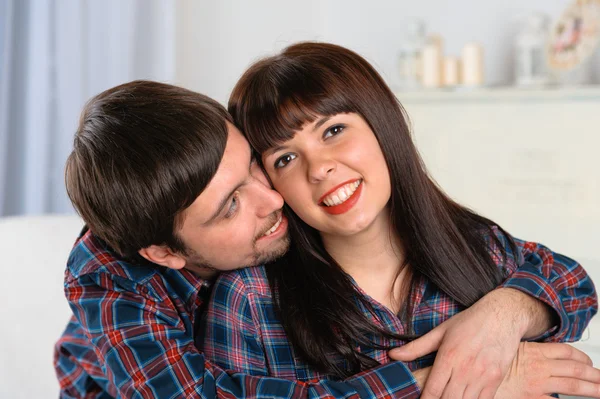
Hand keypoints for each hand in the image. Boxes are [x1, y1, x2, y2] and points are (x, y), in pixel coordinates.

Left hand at [389, 288, 534, 397]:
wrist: (502, 315)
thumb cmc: (468, 322)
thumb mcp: (440, 331)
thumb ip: (416, 347)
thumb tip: (392, 355)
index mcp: (448, 356)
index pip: (432, 390)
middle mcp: (465, 368)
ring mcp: (483, 376)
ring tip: (446, 398)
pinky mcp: (496, 380)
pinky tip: (463, 398)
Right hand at [494, 342, 599, 397]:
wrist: (471, 377)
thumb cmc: (485, 363)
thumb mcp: (505, 351)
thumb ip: (521, 352)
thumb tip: (533, 353)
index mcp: (533, 352)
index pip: (566, 352)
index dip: (581, 358)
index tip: (588, 363)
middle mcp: (540, 367)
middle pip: (576, 369)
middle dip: (595, 375)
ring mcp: (538, 384)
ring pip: (573, 385)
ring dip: (592, 388)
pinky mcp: (533, 398)